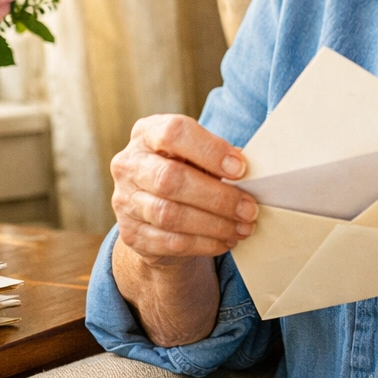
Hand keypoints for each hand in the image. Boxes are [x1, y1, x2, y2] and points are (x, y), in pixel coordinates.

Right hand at [111, 114, 257, 267]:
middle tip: (249, 209)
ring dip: (214, 224)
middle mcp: (129, 164)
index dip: (209, 150)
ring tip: (242, 227)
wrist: (155, 213)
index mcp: (147, 133)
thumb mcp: (197, 156)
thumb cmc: (186, 172)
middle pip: (170, 179)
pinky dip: (203, 243)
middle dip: (217, 197)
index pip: (173, 133)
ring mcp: (125, 200)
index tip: (240, 169)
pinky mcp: (130, 233)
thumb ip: (217, 158)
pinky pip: (170, 242)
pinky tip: (225, 241)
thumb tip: (252, 172)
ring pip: (170, 215)